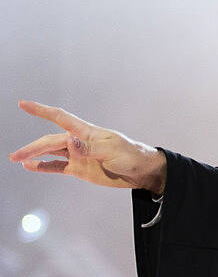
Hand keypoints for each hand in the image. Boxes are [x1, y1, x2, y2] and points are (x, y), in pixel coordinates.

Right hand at [8, 100, 165, 192]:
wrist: (143, 172)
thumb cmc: (131, 155)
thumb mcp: (112, 150)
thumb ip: (89, 148)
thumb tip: (69, 142)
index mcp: (86, 132)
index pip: (60, 117)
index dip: (41, 111)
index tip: (23, 104)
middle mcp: (78, 142)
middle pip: (50, 142)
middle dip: (32, 147)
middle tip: (15, 155)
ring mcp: (78, 156)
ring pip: (50, 154)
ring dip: (34, 156)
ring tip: (17, 159)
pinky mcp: (80, 169)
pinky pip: (58, 167)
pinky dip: (44, 167)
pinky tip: (31, 167)